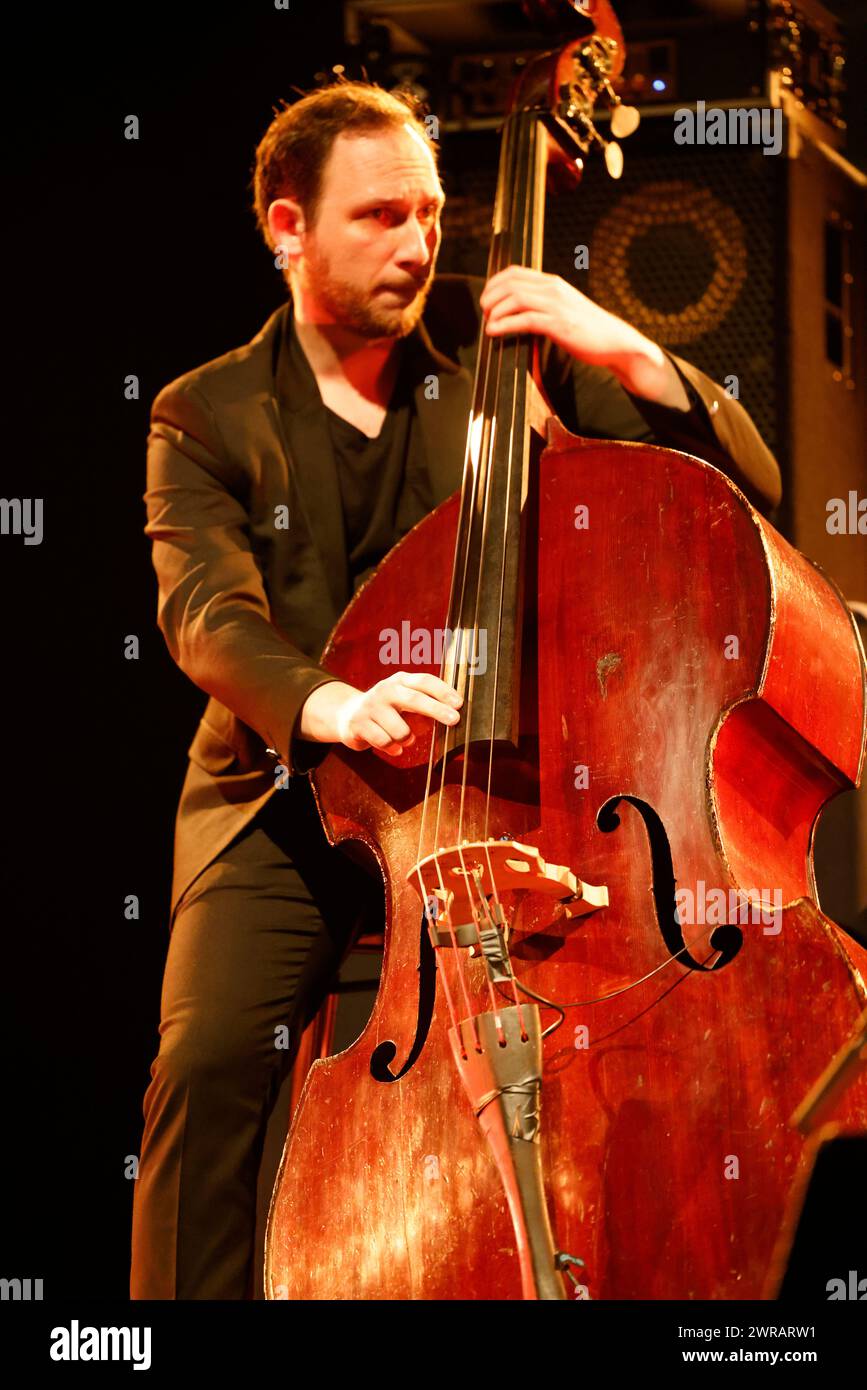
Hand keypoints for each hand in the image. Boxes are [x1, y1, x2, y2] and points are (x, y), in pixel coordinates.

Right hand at [299, 674, 462, 756]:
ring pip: (401, 730)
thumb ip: (427, 703)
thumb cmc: (387, 709)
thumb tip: (455, 713)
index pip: (424, 681)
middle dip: (437, 710)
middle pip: (414, 699)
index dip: (443, 691)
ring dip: (407, 739)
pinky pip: (385, 742)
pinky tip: (392, 745)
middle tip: (455, 720)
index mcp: (400, 681)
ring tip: (404, 738)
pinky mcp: (358, 723)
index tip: (459, 703)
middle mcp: (385, 690)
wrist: (347, 715)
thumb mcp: (406, 700)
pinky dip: (393, 748)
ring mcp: (370, 706)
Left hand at [479, 266, 688, 409]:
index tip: (486, 299)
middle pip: (510, 283)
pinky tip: (494, 332)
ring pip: (515, 298)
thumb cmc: (589, 330)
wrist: (616, 342)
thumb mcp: (565, 309)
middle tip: (484, 314)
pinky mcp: (559, 324)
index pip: (515, 272)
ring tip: (488, 324)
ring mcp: (557, 305)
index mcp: (553, 283)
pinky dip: (504, 324)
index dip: (494, 283)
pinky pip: (525, 319)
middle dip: (490, 297)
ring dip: (495, 311)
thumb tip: (519, 311)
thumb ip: (544, 304)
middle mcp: (554, 289)